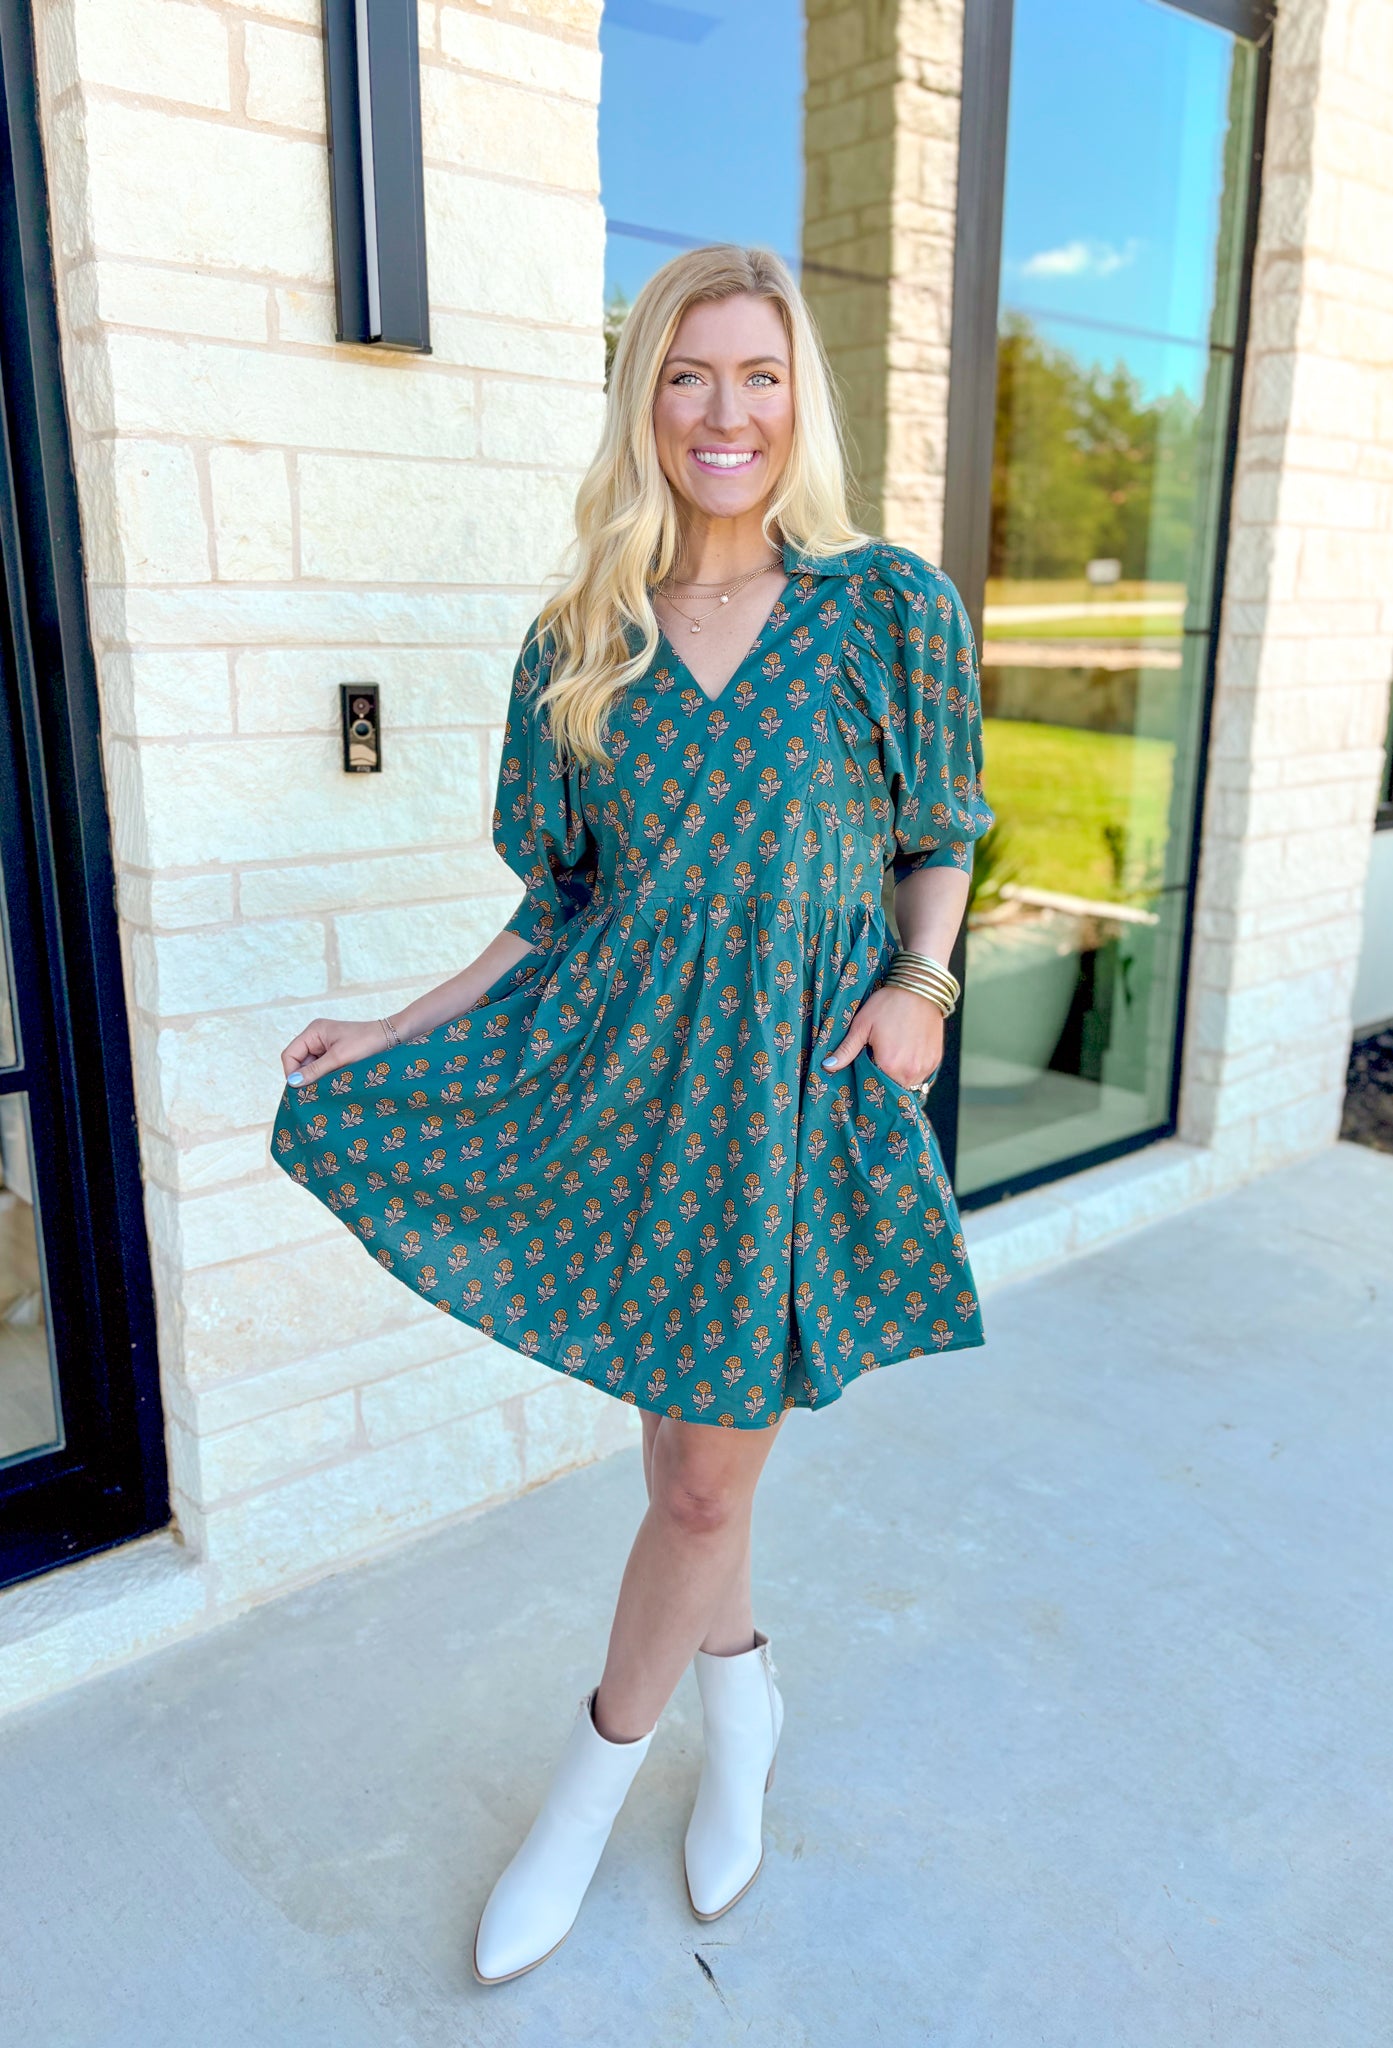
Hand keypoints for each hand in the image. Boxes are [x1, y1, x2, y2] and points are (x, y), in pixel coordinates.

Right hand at [281, 1015, 393, 1087]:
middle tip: (315, 1093)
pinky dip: (326, 1078)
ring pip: (311, 1068)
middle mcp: (316, 1037)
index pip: (289, 1054)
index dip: (291, 1073)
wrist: (393, 1038)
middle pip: (298, 1062)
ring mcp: (326, 1046)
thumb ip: (315, 1070)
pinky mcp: (335, 1055)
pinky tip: (335, 1084)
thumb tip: (293, 1083)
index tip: (301, 1090)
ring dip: (317, 1079)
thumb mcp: (339, 1058)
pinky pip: (322, 1069)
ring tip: (329, 1087)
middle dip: (306, 1077)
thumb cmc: (367, 1043)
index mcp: (313, 1031)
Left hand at [819, 986, 943, 1087]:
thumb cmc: (888, 1004)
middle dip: (886, 1080)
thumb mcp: (862, 1025)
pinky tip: (907, 1054)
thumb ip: (846, 1049)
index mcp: (889, 1065)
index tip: (867, 1072)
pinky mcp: (936, 1060)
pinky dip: (914, 1069)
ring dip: (901, 1076)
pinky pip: (923, 1075)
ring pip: (910, 1084)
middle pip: (894, 1088)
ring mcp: (926, 1066)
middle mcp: (910, 1071)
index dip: (870, 1082)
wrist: (920, 988)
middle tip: (879, 1063)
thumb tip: (827, 1066)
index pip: (877, 1088)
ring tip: (894, 1057)